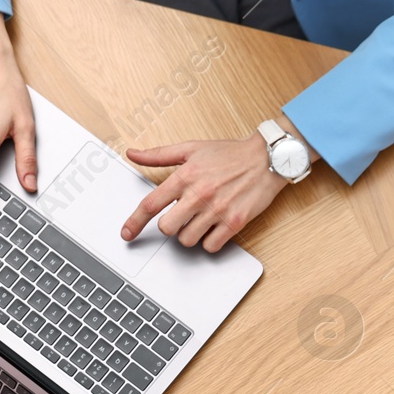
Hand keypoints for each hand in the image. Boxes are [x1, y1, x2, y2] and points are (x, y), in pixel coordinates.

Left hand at [122, 134, 293, 251]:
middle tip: (180, 217)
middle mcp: (199, 195)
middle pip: (167, 228)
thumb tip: (132, 154)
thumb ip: (159, 154)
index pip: (151, 204)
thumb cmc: (229, 154)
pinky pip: (211, 246)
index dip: (134, 222)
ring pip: (187, 240)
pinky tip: (214, 228)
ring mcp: (217, 210)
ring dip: (189, 234)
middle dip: (170, 225)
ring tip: (200, 220)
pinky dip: (209, 241)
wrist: (266, 159)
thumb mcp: (191, 148)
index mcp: (185, 176)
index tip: (127, 233)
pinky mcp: (234, 222)